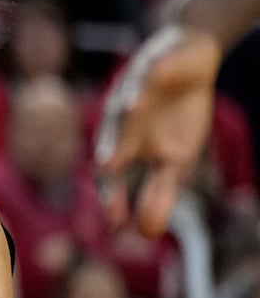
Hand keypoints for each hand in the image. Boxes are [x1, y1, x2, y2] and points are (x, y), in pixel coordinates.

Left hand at [95, 25, 223, 236]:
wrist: (191, 63)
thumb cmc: (178, 115)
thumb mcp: (174, 159)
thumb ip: (159, 193)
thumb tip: (146, 234)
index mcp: (126, 145)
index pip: (111, 175)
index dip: (112, 198)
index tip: (114, 225)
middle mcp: (121, 122)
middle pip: (108, 144)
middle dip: (107, 160)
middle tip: (105, 177)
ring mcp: (131, 94)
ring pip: (119, 112)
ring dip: (118, 131)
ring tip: (113, 156)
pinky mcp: (148, 69)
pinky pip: (141, 81)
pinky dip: (138, 92)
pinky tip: (137, 105)